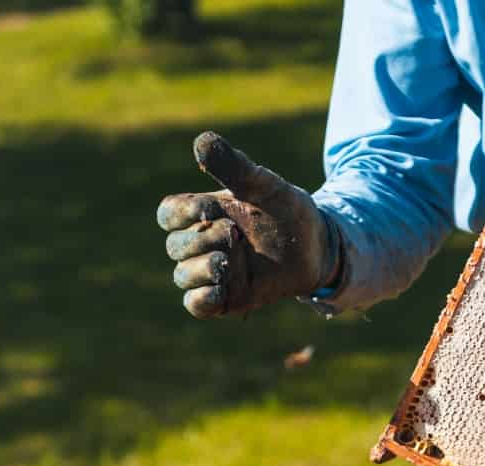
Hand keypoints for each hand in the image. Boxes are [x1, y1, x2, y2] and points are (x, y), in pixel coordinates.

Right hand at [157, 132, 339, 318]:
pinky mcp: (227, 299)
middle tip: (235, 234)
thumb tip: (202, 140)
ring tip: (229, 258)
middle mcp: (202, 243)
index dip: (180, 213)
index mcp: (203, 213)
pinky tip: (222, 286)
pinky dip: (203, 297)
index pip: (167, 214)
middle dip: (201, 239)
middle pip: (174, 246)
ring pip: (183, 276)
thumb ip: (234, 166)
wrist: (318, 245)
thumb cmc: (288, 210)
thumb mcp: (264, 185)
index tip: (209, 208)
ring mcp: (213, 273)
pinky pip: (196, 305)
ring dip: (203, 267)